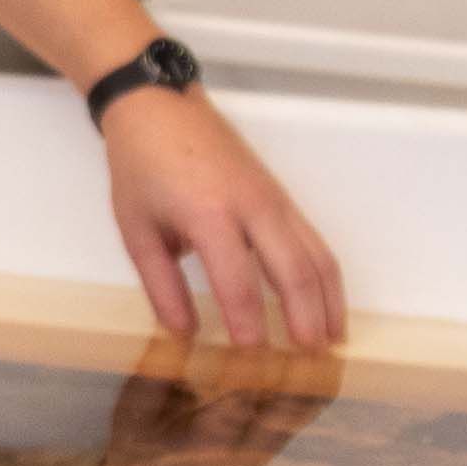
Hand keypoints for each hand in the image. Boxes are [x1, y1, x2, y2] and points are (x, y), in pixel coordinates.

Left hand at [100, 84, 345, 353]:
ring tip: (330, 342)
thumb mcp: (136, 230)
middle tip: (309, 359)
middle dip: (304, 317)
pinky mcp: (281, 197)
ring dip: (327, 300)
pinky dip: (326, 276)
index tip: (253, 355)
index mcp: (209, 214)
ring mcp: (273, 199)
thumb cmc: (142, 167)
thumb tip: (185, 333)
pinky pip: (314, 240)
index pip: (237, 280)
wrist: (159, 106)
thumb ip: (160, 285)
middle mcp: (251, 205)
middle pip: (291, 269)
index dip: (248, 321)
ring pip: (315, 254)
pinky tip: (327, 305)